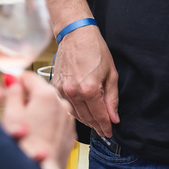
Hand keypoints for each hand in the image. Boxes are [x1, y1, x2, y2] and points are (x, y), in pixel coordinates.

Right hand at [0, 71, 77, 168]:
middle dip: (27, 98)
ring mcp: (67, 117)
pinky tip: (37, 136)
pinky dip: (46, 124)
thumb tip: (12, 78)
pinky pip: (56, 121)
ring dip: (37, 111)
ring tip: (25, 127)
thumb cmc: (25, 145)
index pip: (28, 76)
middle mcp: (61, 102)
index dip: (15, 82)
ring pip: (49, 106)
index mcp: (46, 94)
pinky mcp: (69, 132)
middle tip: (13, 112)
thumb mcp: (11, 114)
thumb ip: (12, 92)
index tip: (7, 88)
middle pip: (40, 91)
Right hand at [52, 23, 120, 137]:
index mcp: (89, 89)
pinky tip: (81, 113)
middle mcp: (73, 93)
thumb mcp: (111, 73)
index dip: (105, 127)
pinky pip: (65, 105)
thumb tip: (114, 118)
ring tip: (94, 124)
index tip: (109, 133)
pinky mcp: (55, 87)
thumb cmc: (95, 50)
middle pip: (86, 118)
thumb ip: (112, 98)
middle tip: (103, 131)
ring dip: (85, 121)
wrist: (75, 35)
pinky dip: (73, 111)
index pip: (99, 116)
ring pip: (74, 114)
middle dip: (96, 126)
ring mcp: (62, 91)